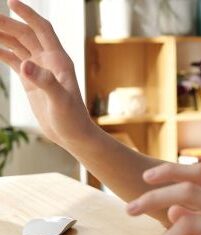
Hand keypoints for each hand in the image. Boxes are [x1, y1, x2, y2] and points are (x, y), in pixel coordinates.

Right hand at [0, 0, 95, 145]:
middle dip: (6, 24)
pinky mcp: (31, 80)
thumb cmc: (72, 118)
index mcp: (59, 60)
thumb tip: (24, 64)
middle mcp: (49, 60)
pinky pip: (13, 59)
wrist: (72, 134)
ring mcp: (39, 69)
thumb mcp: (60, 100)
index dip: (28, 14)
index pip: (42, 29)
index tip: (10, 2)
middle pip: (25, 34)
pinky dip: (1, 51)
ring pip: (18, 45)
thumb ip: (45, 82)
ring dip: (1, 35)